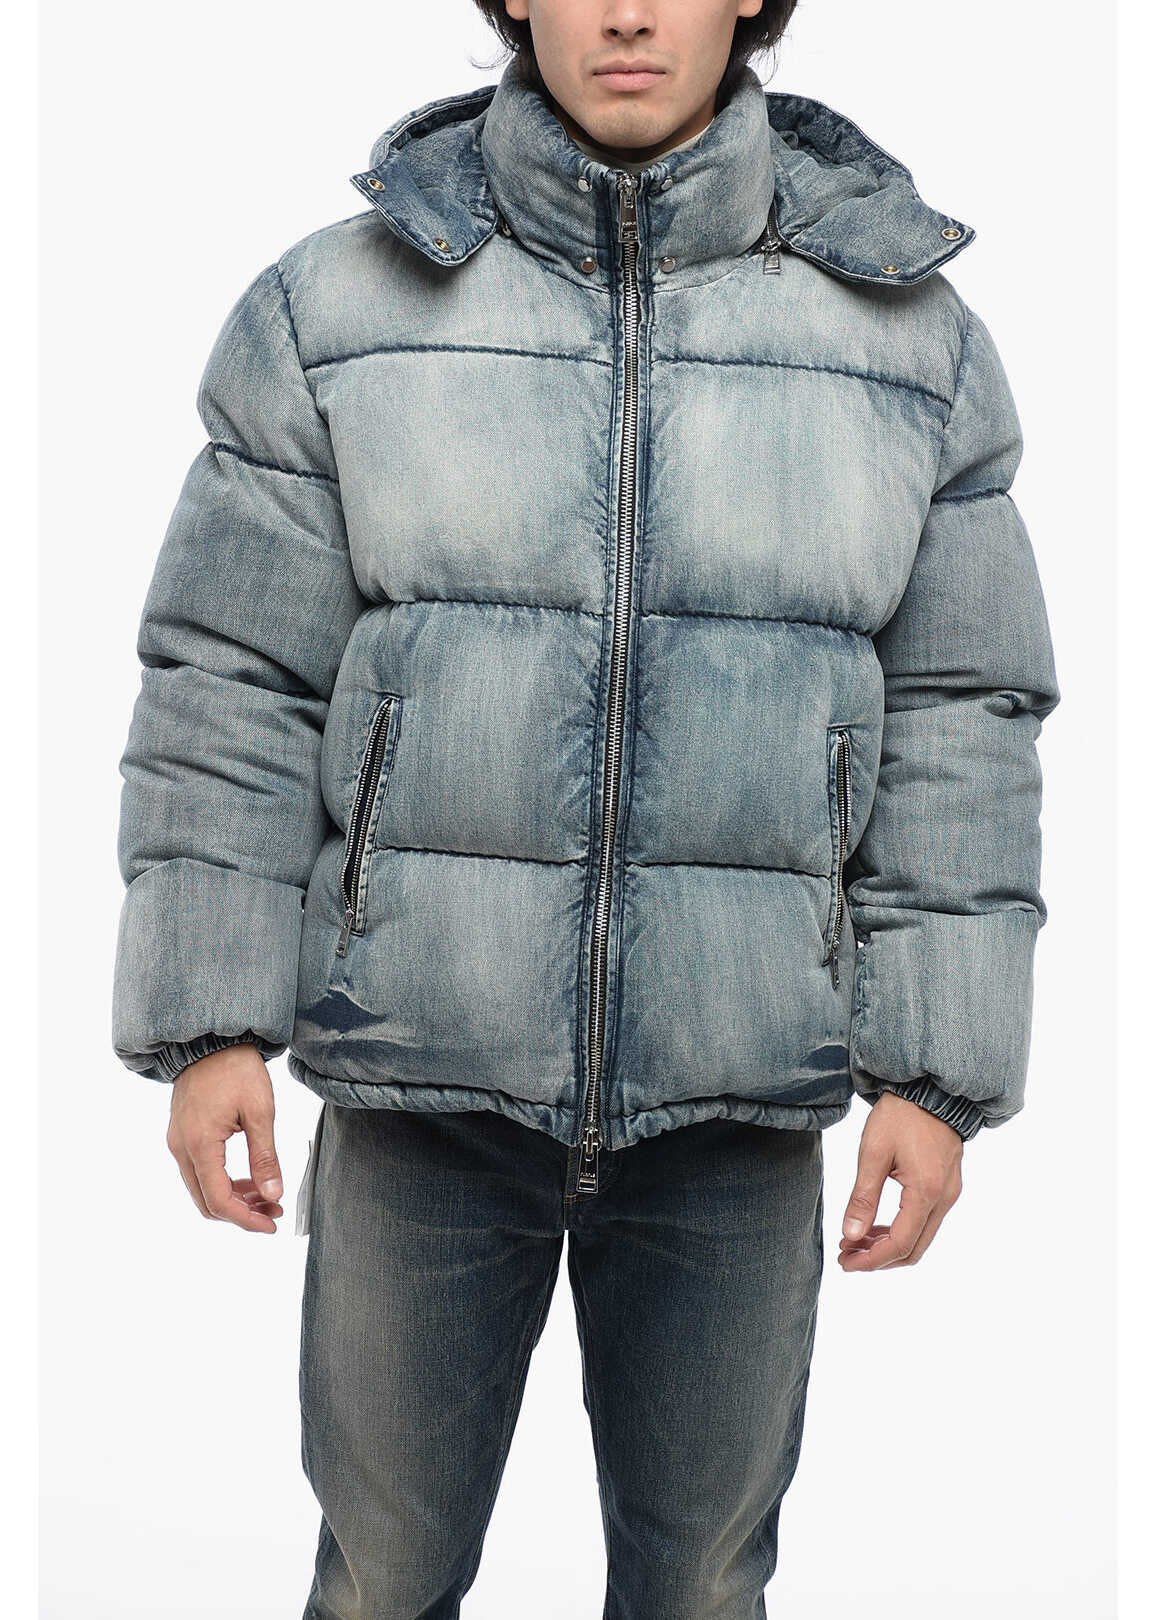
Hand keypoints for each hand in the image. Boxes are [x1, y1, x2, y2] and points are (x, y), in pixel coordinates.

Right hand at [166, 1044, 284, 1233]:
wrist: (212, 1039)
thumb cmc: (236, 1068)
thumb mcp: (260, 1111)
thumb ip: (265, 1157)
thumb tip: (273, 1193)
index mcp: (200, 1144)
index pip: (219, 1200)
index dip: (246, 1219)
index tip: (271, 1224)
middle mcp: (181, 1148)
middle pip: (207, 1201)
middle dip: (241, 1213)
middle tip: (273, 1210)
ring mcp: (178, 1142)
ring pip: (202, 1189)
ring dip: (233, 1199)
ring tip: (267, 1196)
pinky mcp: (182, 1135)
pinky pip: (199, 1172)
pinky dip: (222, 1182)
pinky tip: (249, 1179)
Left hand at [839, 1091, 962, 1270]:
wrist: (930, 1089)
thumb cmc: (900, 1115)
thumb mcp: (873, 1153)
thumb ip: (863, 1197)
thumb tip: (850, 1236)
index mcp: (926, 1192)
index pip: (900, 1244)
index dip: (871, 1260)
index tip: (845, 1262)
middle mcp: (944, 1199)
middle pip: (913, 1249)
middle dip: (878, 1258)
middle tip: (846, 1255)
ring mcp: (949, 1194)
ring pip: (920, 1238)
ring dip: (888, 1246)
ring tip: (854, 1241)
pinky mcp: (947, 1187)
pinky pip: (925, 1222)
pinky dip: (900, 1230)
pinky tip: (875, 1225)